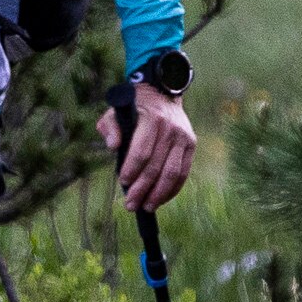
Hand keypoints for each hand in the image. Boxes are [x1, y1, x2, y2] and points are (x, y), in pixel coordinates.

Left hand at [98, 81, 196, 212]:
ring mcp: (183, 138)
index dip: (132, 170)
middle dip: (142, 189)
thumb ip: (110, 128)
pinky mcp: (191, 145)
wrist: (162, 94)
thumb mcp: (116, 111)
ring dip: (159, 194)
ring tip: (146, 207)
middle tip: (131, 205)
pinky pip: (183, 172)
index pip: (142, 152)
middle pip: (156, 167)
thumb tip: (113, 146)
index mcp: (152, 119)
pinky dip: (172, 189)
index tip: (122, 183)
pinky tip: (161, 199)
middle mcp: (171, 129)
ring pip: (172, 173)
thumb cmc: (134, 108)